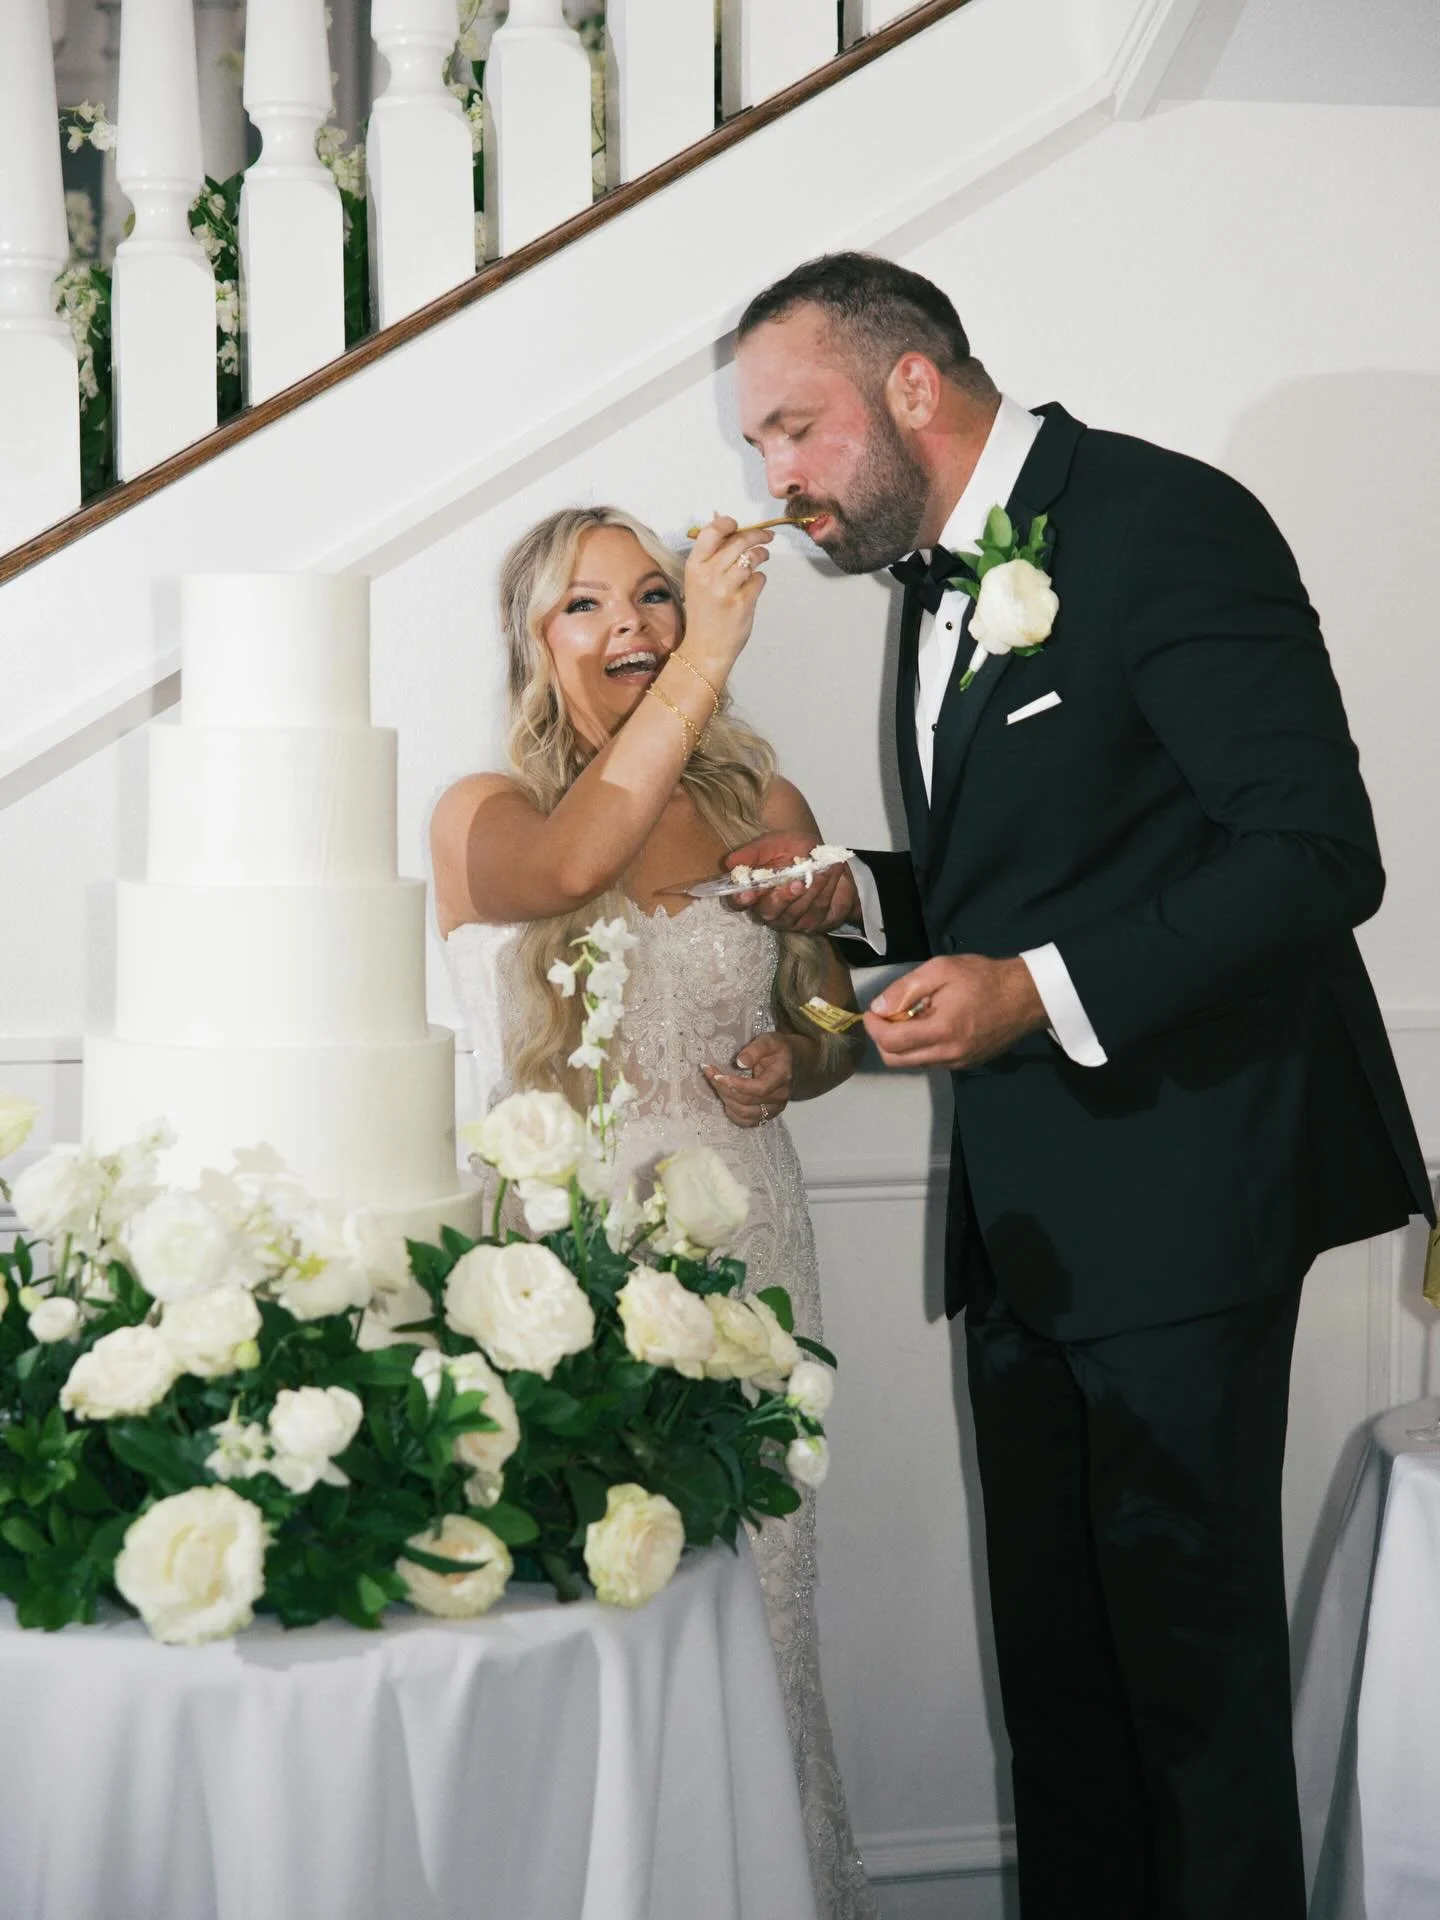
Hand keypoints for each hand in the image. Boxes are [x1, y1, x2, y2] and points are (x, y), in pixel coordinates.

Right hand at [681, 515, 772, 676]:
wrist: (705, 648)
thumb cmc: (703, 612)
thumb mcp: (697, 579)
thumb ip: (710, 551)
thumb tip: (720, 517)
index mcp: (694, 566)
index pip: (711, 532)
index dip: (728, 523)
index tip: (738, 524)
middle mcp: (708, 575)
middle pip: (738, 542)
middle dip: (757, 535)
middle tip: (766, 536)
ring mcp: (726, 589)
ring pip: (752, 558)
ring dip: (761, 555)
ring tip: (763, 557)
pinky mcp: (743, 602)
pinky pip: (759, 579)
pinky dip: (760, 580)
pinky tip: (753, 585)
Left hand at [703, 1032, 793, 1127]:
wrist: (792, 1063)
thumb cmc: (778, 1050)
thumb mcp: (769, 1041)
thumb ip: (755, 1049)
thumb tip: (739, 1062)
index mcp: (782, 1077)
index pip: (759, 1088)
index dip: (736, 1085)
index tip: (717, 1075)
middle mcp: (780, 1097)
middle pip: (747, 1101)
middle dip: (724, 1088)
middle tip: (710, 1074)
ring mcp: (774, 1109)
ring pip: (744, 1113)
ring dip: (726, 1099)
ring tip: (717, 1084)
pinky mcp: (767, 1116)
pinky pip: (747, 1122)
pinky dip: (732, 1114)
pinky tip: (726, 1100)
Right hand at [721, 832, 859, 934]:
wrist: (829, 858)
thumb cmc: (795, 851)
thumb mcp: (775, 843)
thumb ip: (754, 852)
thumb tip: (730, 862)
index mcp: (754, 891)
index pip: (738, 902)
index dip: (740, 900)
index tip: (747, 893)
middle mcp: (769, 909)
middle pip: (768, 913)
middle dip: (782, 898)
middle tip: (796, 883)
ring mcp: (791, 920)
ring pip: (796, 911)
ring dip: (811, 888)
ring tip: (822, 868)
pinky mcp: (813, 922)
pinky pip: (818, 909)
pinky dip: (826, 888)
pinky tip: (832, 871)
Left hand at [864, 955, 1047, 1070]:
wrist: (1026, 997)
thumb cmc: (984, 978)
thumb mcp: (941, 969)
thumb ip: (905, 989)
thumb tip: (878, 1008)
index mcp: (940, 1031)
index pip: (890, 1042)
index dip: (873, 1027)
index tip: (871, 1012)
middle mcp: (947, 1055)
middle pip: (896, 1060)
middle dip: (883, 1039)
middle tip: (888, 1015)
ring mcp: (958, 1063)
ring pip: (912, 1063)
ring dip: (901, 1045)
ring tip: (911, 1017)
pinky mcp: (966, 1065)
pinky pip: (931, 1062)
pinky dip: (920, 1048)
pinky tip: (930, 1025)